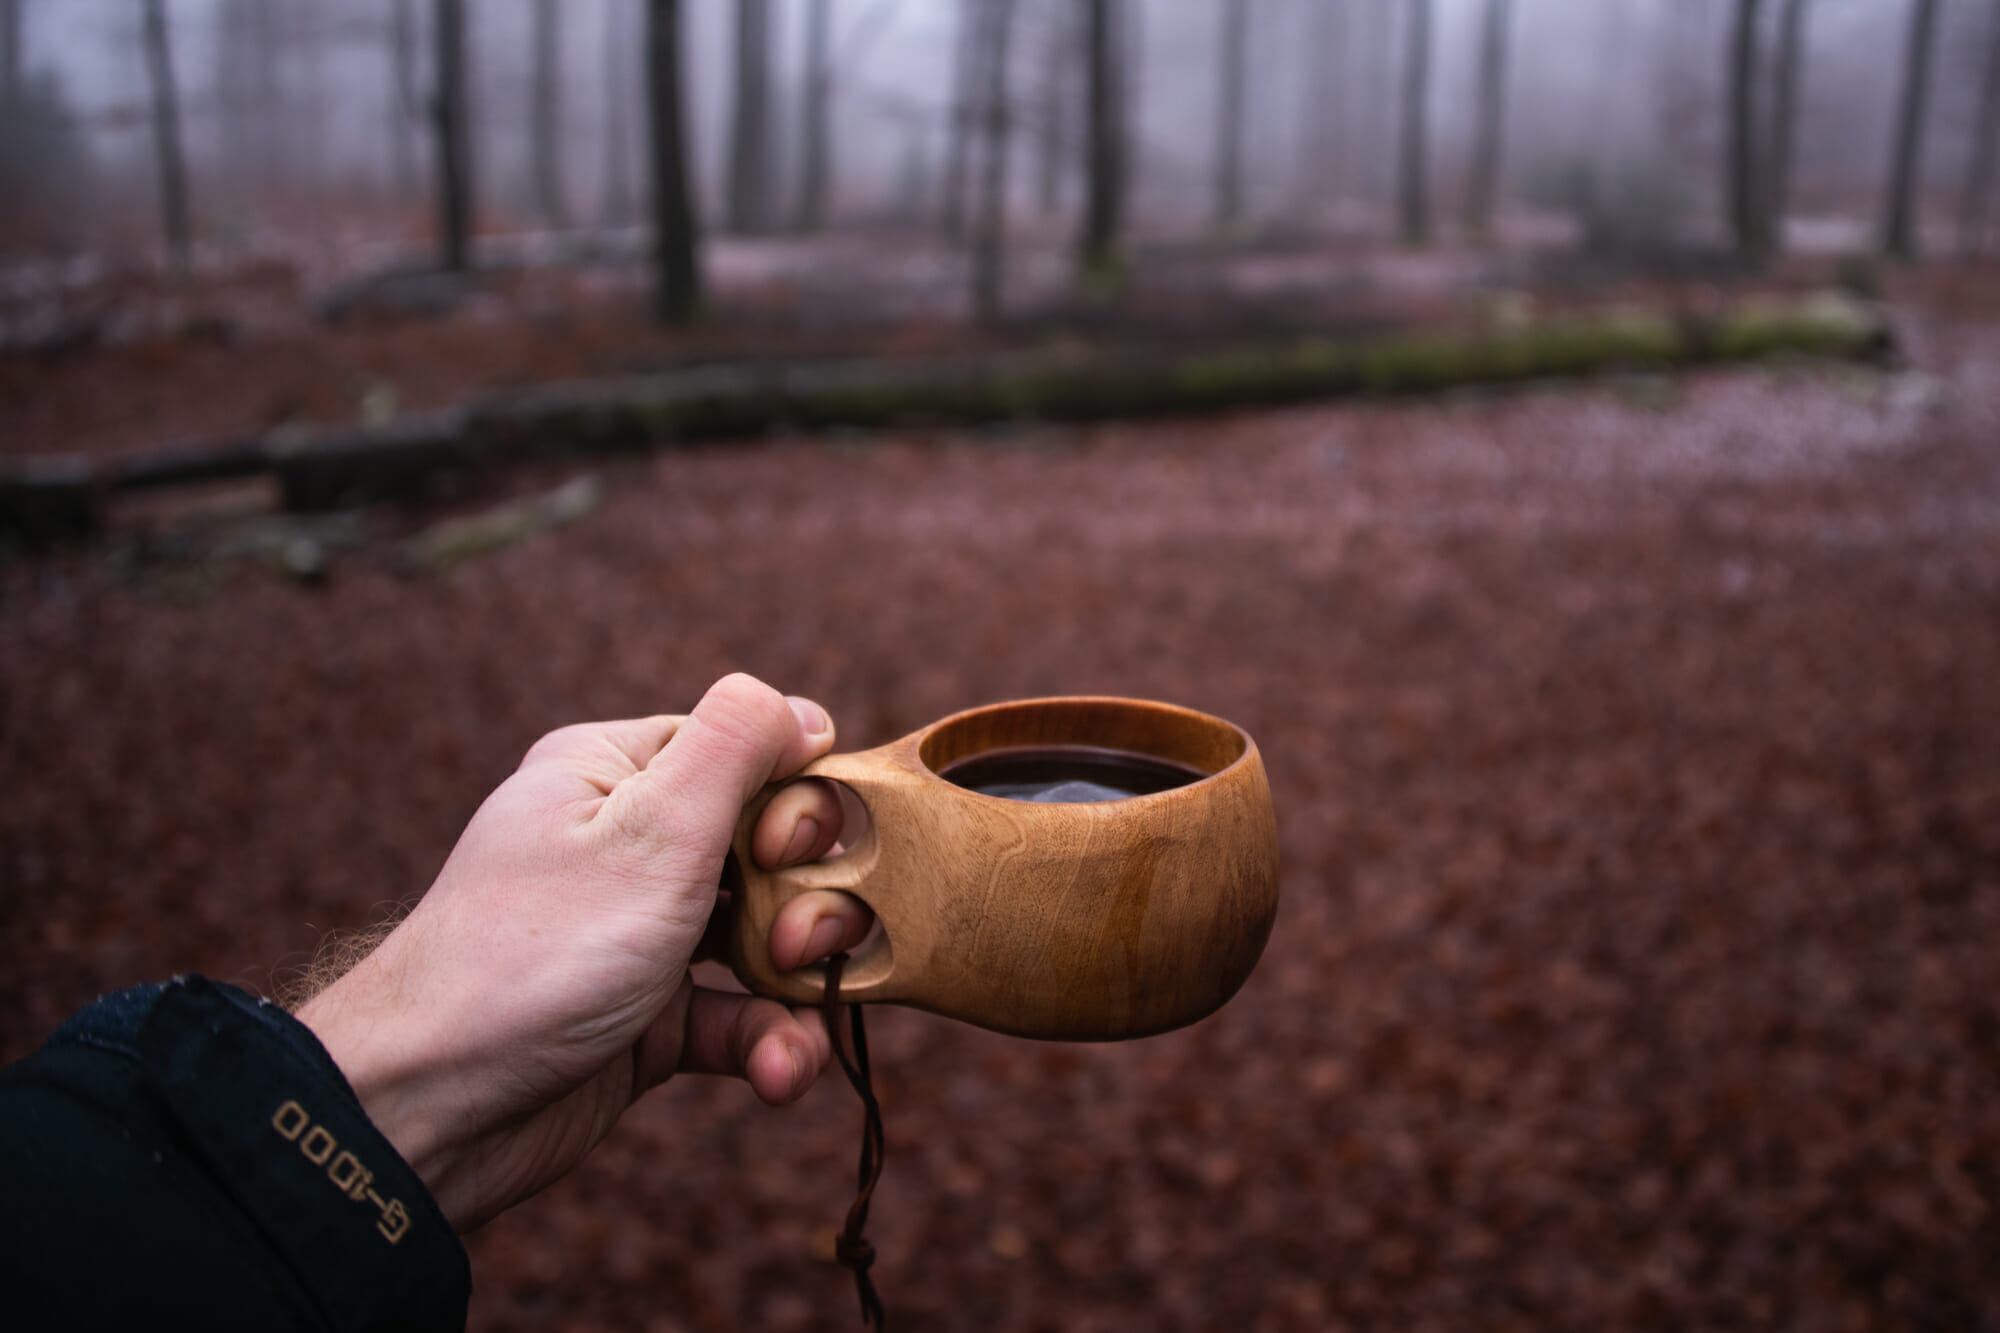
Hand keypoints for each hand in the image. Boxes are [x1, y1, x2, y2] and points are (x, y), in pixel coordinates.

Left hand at [298, 674, 873, 1230]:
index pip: (751, 750)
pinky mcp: (653, 1019)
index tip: (780, 850)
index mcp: (617, 772)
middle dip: (809, 893)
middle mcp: (630, 843)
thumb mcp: (650, 829)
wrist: (429, 1111)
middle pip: (776, 844)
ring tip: (789, 1005)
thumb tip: (800, 709)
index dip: (795, 799)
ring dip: (801, 976)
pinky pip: (743, 1014)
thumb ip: (735, 746)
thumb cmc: (532, 955)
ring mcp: (645, 933)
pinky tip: (776, 1072)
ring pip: (770, 933)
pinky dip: (771, 1040)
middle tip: (786, 940)